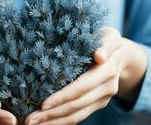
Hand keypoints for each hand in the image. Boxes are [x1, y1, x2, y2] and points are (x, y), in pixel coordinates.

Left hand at [25, 27, 146, 124]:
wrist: (122, 55)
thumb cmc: (106, 39)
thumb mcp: (109, 35)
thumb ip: (105, 43)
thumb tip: (99, 55)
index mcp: (107, 70)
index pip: (82, 87)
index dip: (63, 96)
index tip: (43, 104)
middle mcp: (107, 87)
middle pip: (76, 105)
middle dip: (52, 113)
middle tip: (28, 119)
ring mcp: (103, 98)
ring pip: (77, 115)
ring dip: (53, 122)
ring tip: (31, 123)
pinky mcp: (97, 104)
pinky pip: (78, 116)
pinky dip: (61, 122)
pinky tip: (44, 123)